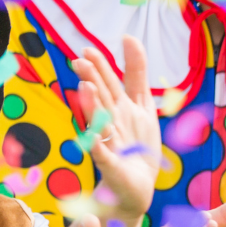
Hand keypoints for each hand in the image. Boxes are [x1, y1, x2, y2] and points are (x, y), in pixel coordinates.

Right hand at [71, 36, 162, 226]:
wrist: (135, 186)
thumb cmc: (137, 145)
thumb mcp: (143, 106)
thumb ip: (136, 75)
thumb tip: (129, 40)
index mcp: (122, 107)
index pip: (116, 81)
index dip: (109, 65)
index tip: (100, 45)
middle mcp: (113, 121)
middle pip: (104, 96)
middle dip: (94, 78)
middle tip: (82, 59)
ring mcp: (110, 142)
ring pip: (100, 120)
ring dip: (93, 105)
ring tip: (86, 86)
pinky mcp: (110, 164)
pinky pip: (101, 154)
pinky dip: (96, 146)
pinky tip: (91, 138)